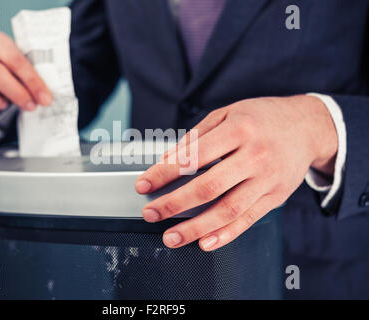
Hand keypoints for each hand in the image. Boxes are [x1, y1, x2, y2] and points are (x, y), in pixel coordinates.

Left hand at [135, 95, 337, 250]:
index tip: (144, 184)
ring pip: (228, 210)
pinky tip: (205, 242)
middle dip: (174, 203)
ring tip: (171, 237)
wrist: (308, 127)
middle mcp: (255, 156)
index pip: (193, 156)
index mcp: (239, 130)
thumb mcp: (228, 113)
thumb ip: (197, 136)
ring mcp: (267, 179)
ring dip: (196, 228)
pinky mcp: (276, 197)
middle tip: (151, 212)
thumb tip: (167, 160)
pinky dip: (226, 235)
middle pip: (208, 187)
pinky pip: (249, 220)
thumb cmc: (262, 118)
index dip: (164, 173)